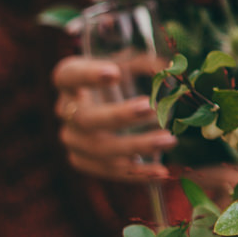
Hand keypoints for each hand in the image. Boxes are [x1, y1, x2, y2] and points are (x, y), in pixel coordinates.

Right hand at [53, 55, 174, 181]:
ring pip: (98, 149)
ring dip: (135, 146)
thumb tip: (171, 69)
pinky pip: (107, 170)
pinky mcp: (83, 160)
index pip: (68, 76)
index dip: (88, 75)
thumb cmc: (122, 76)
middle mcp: (66, 111)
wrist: (110, 105)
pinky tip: (162, 171)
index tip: (115, 72)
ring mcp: (72, 139)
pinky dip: (136, 173)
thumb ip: (148, 64)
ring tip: (169, 140)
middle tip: (151, 108)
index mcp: (69, 79)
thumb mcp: (132, 63)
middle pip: (85, 118)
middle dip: (119, 116)